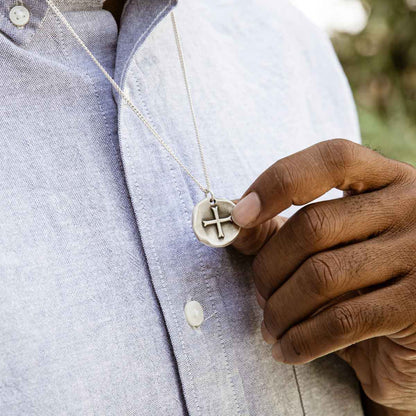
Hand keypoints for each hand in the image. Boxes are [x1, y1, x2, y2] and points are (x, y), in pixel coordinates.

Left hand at [231, 139, 415, 413]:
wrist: (411, 337)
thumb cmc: (360, 279)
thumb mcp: (328, 242)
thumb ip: (280, 227)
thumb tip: (235, 221)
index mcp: (387, 180)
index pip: (332, 160)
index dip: (278, 183)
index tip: (239, 215)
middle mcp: (412, 209)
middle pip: (313, 226)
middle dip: (269, 267)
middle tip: (259, 294)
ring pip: (321, 276)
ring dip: (280, 308)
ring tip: (270, 324)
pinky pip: (340, 322)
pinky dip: (300, 340)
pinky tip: (286, 349)